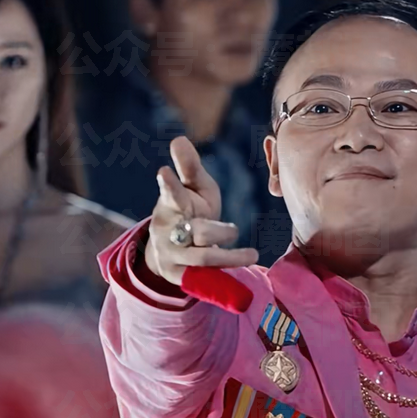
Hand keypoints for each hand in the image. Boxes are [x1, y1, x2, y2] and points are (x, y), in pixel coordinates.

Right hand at [145, 136, 258, 284]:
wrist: (173, 246)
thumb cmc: (191, 208)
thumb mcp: (194, 187)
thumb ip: (190, 167)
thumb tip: (179, 139)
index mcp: (171, 204)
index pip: (170, 193)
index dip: (169, 184)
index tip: (164, 172)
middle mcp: (166, 230)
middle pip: (196, 230)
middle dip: (218, 231)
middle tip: (235, 230)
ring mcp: (171, 254)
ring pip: (202, 257)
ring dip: (229, 257)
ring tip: (252, 254)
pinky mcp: (178, 276)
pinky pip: (203, 278)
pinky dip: (222, 276)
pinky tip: (240, 273)